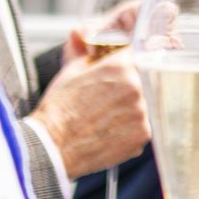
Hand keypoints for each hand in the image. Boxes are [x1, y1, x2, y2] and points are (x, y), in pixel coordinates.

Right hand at [30, 36, 148, 175]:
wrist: (52, 147)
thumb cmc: (58, 108)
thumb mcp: (74, 70)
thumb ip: (97, 57)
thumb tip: (106, 50)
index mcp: (121, 67)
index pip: (138, 53)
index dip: (129, 60)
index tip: (125, 66)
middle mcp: (137, 88)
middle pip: (145, 78)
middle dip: (132, 83)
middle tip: (112, 96)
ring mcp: (143, 113)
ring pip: (146, 102)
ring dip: (132, 106)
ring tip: (108, 115)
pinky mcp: (143, 135)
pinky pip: (144, 124)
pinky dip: (131, 126)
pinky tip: (111, 129)